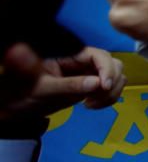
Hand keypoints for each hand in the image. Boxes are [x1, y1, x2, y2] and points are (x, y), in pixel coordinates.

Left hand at [1, 43, 125, 123]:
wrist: (16, 106)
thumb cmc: (24, 93)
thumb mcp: (44, 89)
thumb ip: (69, 85)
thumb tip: (97, 83)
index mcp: (70, 54)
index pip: (99, 55)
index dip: (107, 69)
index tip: (104, 87)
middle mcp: (83, 61)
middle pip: (113, 64)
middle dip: (111, 82)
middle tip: (93, 99)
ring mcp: (89, 73)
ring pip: (117, 76)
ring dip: (112, 92)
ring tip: (90, 104)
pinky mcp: (92, 86)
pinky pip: (112, 88)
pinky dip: (109, 98)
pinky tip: (91, 106)